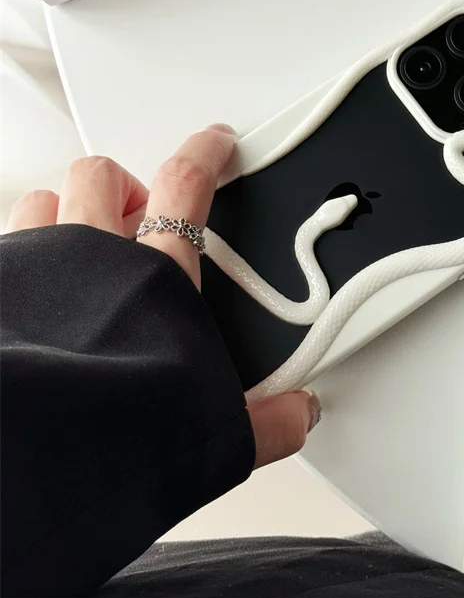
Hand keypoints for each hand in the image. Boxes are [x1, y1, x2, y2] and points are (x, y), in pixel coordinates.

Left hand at [6, 124, 319, 469]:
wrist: (31, 454)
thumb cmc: (114, 431)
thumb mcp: (214, 430)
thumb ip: (267, 419)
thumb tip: (300, 414)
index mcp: (157, 274)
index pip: (187, 182)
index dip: (205, 152)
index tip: (215, 142)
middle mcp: (90, 258)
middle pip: (103, 175)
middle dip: (123, 184)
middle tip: (136, 216)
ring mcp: (34, 268)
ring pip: (44, 200)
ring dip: (62, 213)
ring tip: (77, 248)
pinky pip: (5, 248)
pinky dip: (21, 258)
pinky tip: (33, 293)